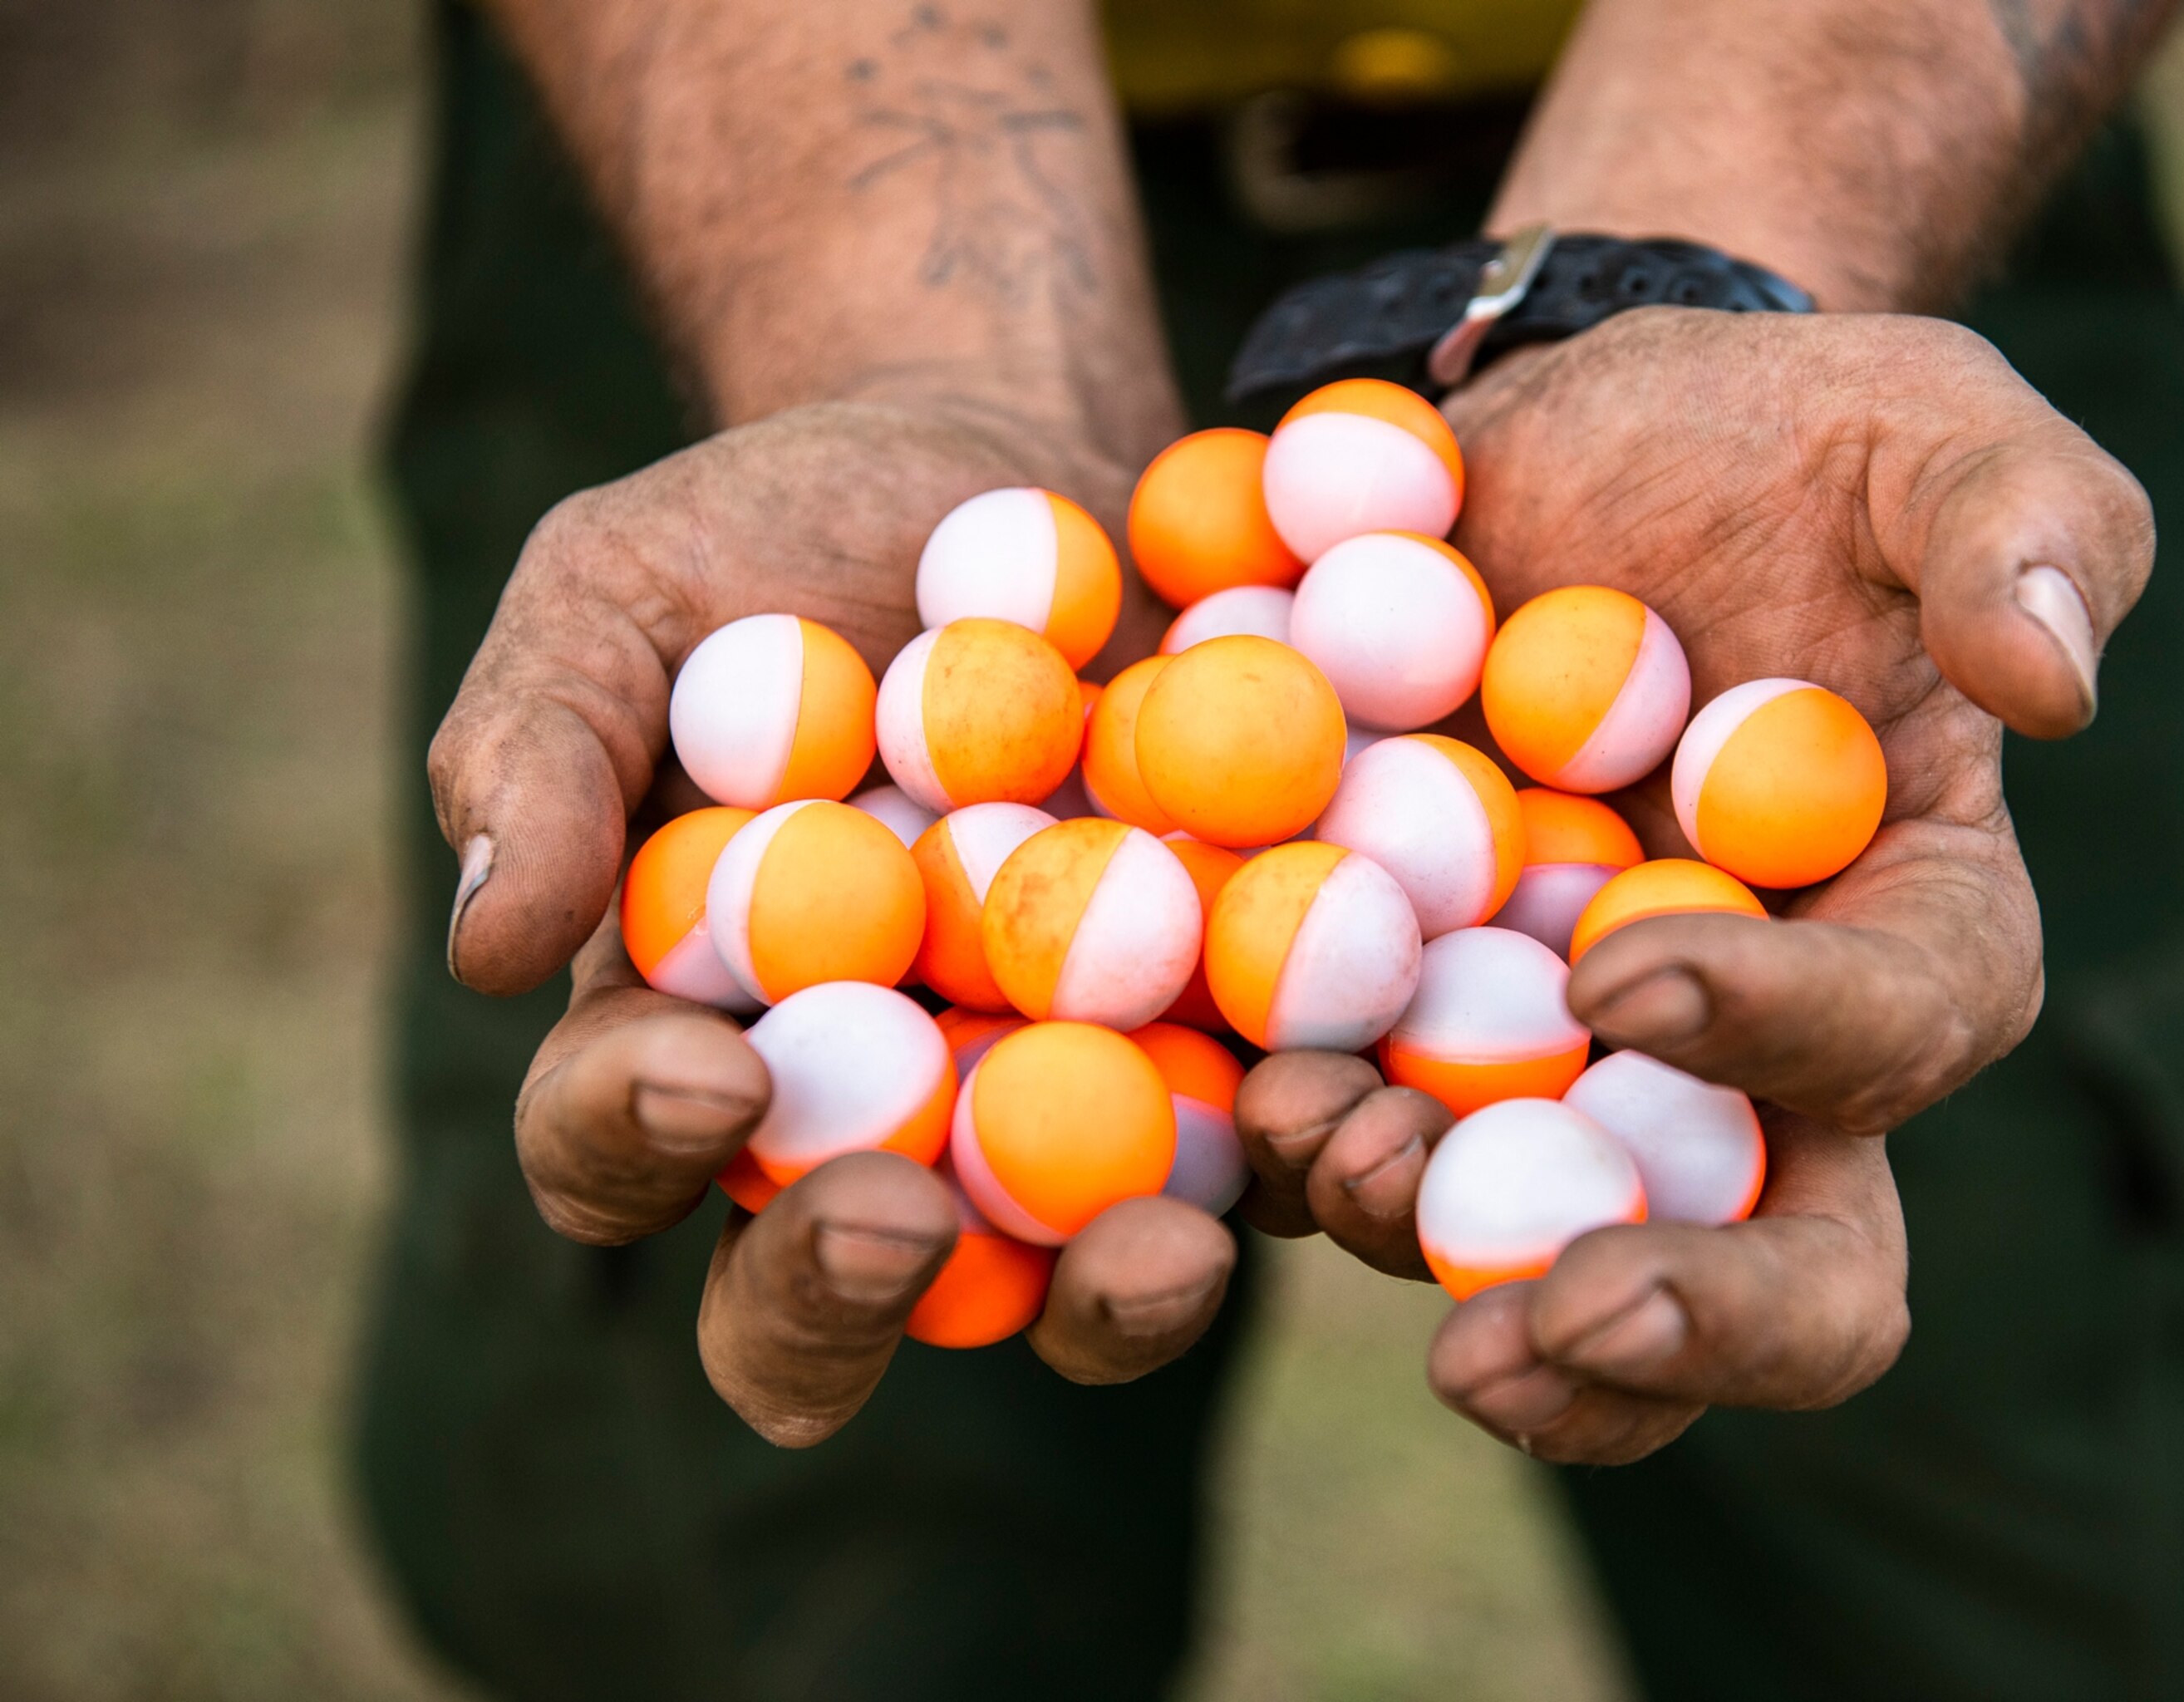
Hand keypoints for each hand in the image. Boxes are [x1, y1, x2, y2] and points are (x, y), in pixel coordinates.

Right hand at [433, 398, 1235, 1444]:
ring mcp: (1053, 1111)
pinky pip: (1268, 1157)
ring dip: (1110, 1297)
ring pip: (1062, 1284)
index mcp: (686, 1033)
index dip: (632, 1141)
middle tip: (898, 1215)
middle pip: (823, 1291)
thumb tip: (488, 942)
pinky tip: (1339, 1109)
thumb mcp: (621, 595)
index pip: (610, 1145)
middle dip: (843, 1288)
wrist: (1016, 472)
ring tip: (1167, 1242)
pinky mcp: (1227, 1060)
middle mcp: (861, 1118)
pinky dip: (1302, 1157)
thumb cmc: (777, 540)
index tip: (708, 1071)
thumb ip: (541, 748)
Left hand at [1231, 307, 2146, 1465]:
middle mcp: (1759, 1047)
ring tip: (1320, 1140)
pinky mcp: (1419, 1028)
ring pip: (1543, 1236)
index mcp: (1911, 920)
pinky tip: (1245, 1097)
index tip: (1629, 977)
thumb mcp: (1923, 425)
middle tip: (1525, 1329)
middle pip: (1775, 1257)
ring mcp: (1577, 1063)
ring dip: (1428, 1230)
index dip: (1791, 1036)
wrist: (1572, 437)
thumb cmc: (1776, 441)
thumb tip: (2049, 685)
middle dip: (1665, 1330)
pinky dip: (1305, 1149)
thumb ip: (2019, 528)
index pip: (1908, 1024)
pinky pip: (1373, 1141)